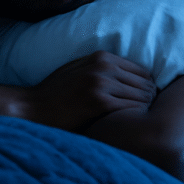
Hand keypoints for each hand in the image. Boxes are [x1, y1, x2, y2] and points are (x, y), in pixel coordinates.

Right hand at [18, 51, 156, 131]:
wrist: (33, 107)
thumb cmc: (56, 92)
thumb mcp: (79, 69)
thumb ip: (103, 69)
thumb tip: (132, 77)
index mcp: (101, 57)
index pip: (143, 71)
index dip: (148, 88)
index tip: (145, 103)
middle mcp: (104, 67)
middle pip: (146, 83)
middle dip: (150, 100)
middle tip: (148, 117)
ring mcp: (102, 83)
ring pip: (142, 96)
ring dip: (145, 111)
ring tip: (140, 124)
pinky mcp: (99, 102)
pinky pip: (131, 108)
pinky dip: (135, 118)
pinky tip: (129, 126)